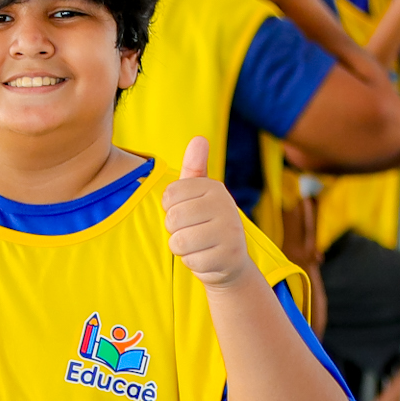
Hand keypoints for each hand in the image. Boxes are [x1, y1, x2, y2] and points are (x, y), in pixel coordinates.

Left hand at [163, 137, 258, 288]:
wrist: (230, 260)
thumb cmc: (206, 222)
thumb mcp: (199, 194)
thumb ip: (194, 168)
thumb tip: (199, 138)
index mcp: (214, 188)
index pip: (169, 196)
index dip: (170, 209)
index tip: (186, 212)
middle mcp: (227, 206)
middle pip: (173, 218)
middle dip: (175, 230)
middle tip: (192, 231)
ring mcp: (231, 232)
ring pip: (179, 241)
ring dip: (181, 247)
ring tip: (198, 244)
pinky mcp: (229, 257)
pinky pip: (190, 261)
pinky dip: (193, 262)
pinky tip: (207, 257)